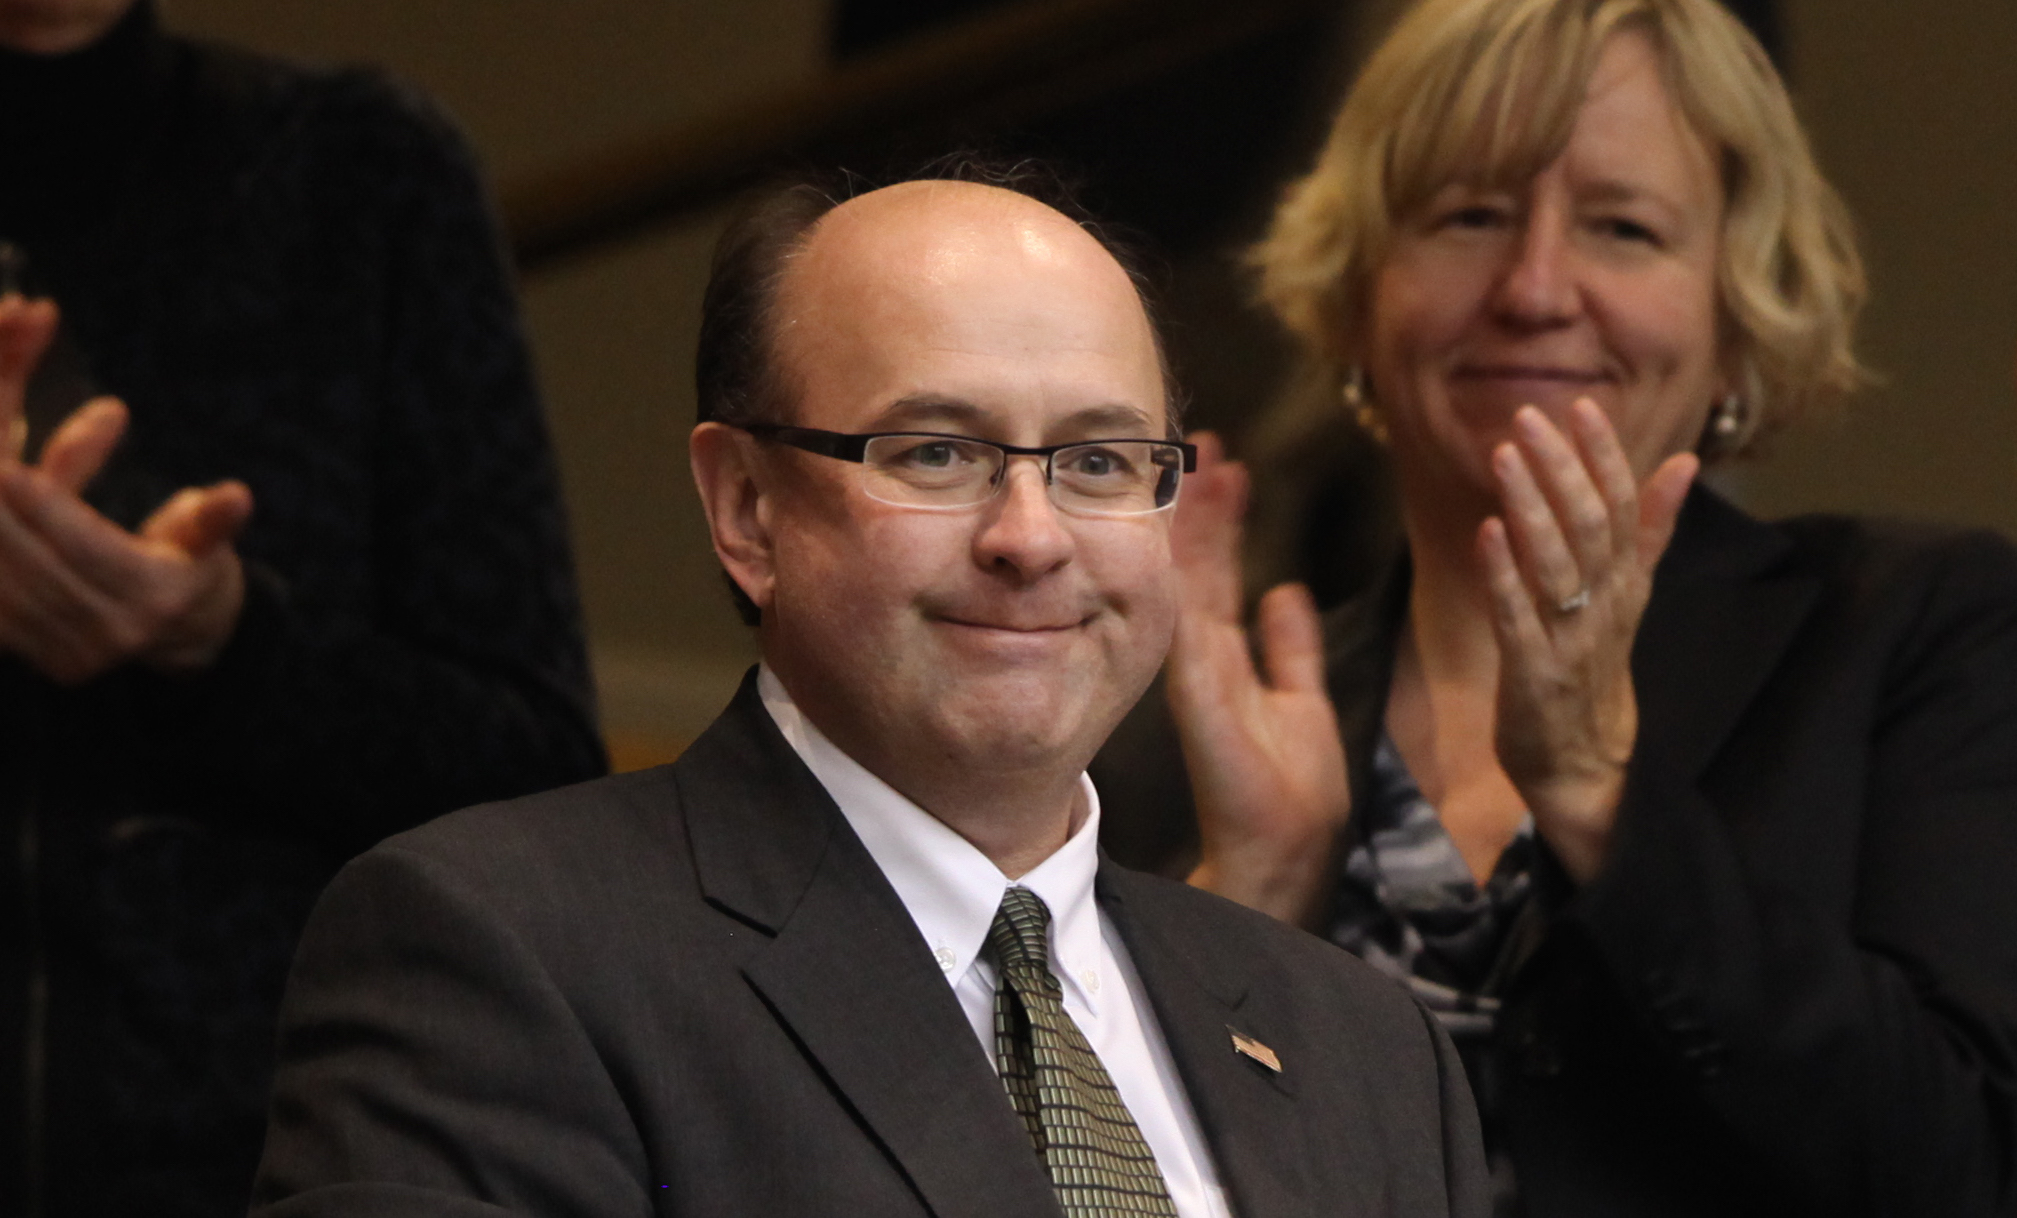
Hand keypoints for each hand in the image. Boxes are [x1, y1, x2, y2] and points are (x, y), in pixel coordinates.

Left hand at [0, 295, 253, 684]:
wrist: (189, 636)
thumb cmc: (194, 565)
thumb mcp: (208, 537)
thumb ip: (212, 515)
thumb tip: (239, 496)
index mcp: (160, 596)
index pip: (89, 547)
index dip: (46, 509)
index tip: (8, 470)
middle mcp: (119, 631)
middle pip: (42, 568)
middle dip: (2, 520)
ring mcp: (83, 654)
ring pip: (13, 594)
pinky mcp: (55, 663)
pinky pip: (5, 618)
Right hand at [1168, 431, 1350, 925]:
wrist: (1280, 852)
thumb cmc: (1289, 793)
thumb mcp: (1301, 704)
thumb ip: (1290, 651)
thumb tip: (1286, 594)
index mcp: (1224, 662)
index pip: (1216, 575)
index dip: (1220, 520)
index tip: (1226, 463)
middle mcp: (1201, 659)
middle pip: (1197, 565)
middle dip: (1202, 502)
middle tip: (1204, 438)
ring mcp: (1194, 669)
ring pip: (1189, 577)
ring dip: (1199, 517)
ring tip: (1208, 459)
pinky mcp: (1196, 685)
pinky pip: (1191, 607)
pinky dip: (1193, 559)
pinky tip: (1197, 516)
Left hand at [1478, 400, 1695, 882]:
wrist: (1586, 766)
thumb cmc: (1597, 672)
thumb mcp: (1631, 597)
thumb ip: (1651, 530)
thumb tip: (1684, 463)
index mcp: (1628, 583)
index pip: (1624, 508)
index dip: (1604, 456)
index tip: (1582, 405)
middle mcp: (1606, 606)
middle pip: (1591, 527)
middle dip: (1562, 468)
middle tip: (1529, 416)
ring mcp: (1572, 641)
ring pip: (1557, 566)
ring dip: (1531, 508)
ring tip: (1506, 457)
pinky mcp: (1536, 675)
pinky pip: (1519, 619)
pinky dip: (1504, 576)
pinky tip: (1485, 534)